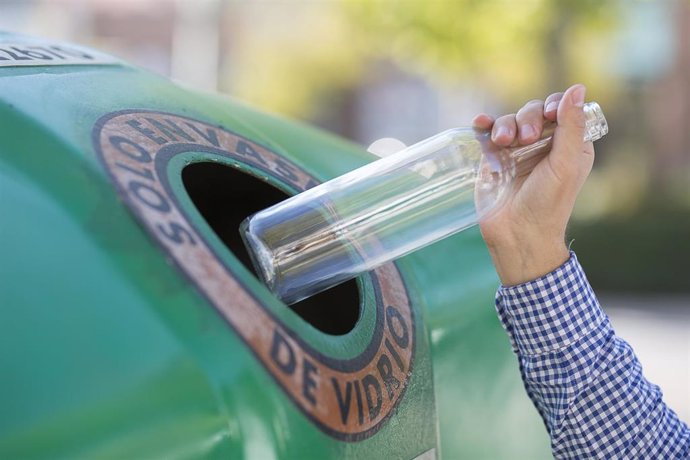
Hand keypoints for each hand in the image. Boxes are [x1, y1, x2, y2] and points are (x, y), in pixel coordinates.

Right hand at [472, 84, 593, 285]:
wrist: (517, 233)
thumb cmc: (548, 203)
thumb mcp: (565, 164)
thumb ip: (571, 126)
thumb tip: (577, 88)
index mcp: (569, 145)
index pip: (562, 110)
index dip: (554, 106)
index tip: (549, 116)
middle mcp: (543, 145)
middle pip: (533, 112)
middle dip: (527, 119)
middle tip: (524, 139)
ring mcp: (516, 151)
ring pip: (509, 121)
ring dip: (505, 125)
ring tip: (502, 143)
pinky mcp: (494, 158)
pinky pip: (488, 133)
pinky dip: (484, 125)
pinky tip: (480, 124)